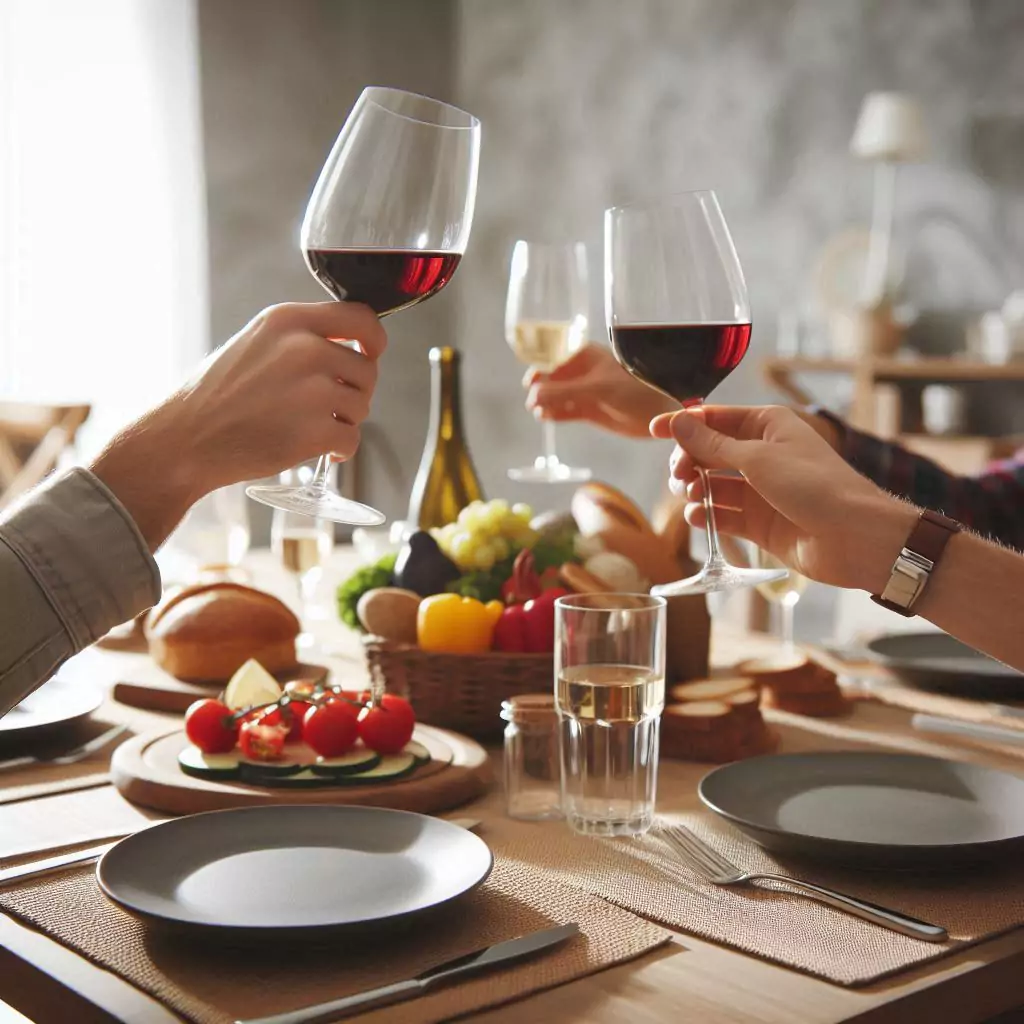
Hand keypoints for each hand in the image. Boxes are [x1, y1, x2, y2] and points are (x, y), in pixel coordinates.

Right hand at [92, 301, 386, 547]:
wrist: (184, 440)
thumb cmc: (216, 396)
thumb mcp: (256, 342)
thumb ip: (301, 337)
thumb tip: (352, 345)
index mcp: (289, 320)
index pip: (361, 317)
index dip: (374, 339)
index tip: (372, 353)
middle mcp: (305, 348)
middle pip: (367, 369)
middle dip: (354, 391)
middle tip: (326, 407)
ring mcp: (313, 390)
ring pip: (362, 406)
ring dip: (345, 421)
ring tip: (310, 427)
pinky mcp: (315, 431)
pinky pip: (352, 440)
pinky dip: (340, 450)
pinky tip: (320, 451)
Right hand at [524, 344, 674, 437]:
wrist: (659, 413)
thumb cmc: (636, 390)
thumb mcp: (597, 389)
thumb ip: (565, 392)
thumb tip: (533, 395)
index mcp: (586, 354)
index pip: (554, 354)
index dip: (540, 365)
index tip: (530, 380)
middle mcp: (582, 371)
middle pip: (550, 376)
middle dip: (541, 387)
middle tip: (534, 401)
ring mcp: (584, 391)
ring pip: (555, 395)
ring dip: (545, 402)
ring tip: (541, 412)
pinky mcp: (588, 410)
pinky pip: (563, 411)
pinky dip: (553, 414)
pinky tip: (546, 417)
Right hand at [650, 405, 915, 592]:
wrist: (855, 537)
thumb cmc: (816, 487)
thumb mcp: (758, 459)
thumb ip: (712, 445)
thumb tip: (678, 423)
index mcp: (768, 426)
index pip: (715, 419)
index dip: (683, 424)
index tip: (653, 431)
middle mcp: (762, 454)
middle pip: (709, 452)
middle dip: (688, 461)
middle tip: (680, 475)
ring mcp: (760, 490)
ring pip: (712, 484)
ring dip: (695, 488)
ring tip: (691, 496)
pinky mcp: (759, 522)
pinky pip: (722, 514)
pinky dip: (706, 514)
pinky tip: (697, 516)